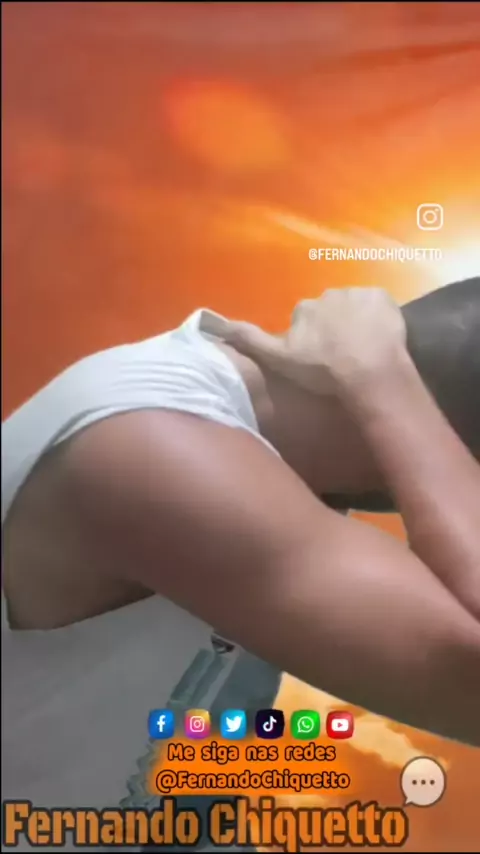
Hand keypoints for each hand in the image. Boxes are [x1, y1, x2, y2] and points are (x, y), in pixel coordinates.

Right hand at [223, 288, 407, 394]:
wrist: (369, 372)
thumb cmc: (322, 370)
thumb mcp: (279, 359)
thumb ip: (250, 340)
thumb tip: (215, 325)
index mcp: (304, 308)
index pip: (305, 320)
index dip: (312, 339)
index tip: (320, 358)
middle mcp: (328, 293)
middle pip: (330, 311)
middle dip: (335, 327)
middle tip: (343, 354)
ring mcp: (358, 293)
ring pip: (355, 307)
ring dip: (357, 322)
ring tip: (364, 349)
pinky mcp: (383, 297)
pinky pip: (378, 304)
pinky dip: (378, 317)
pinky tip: (380, 338)